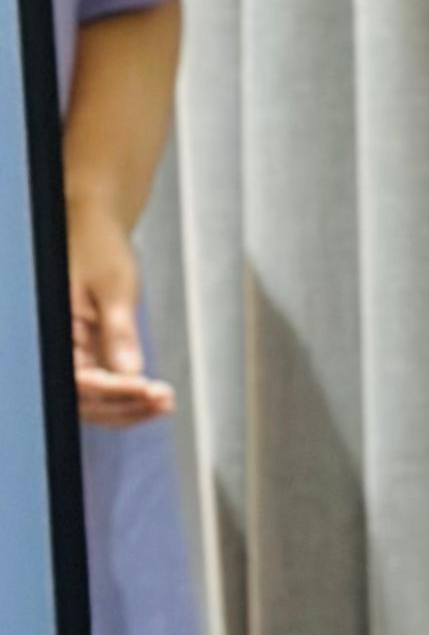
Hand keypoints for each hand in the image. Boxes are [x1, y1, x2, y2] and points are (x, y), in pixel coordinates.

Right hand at [65, 195, 174, 424]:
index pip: (80, 380)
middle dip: (125, 406)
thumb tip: (130, 372)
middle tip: (163, 401)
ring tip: (165, 403)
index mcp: (57, 329)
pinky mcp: (88, 352)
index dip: (115, 391)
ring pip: (95, 400)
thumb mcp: (114, 287)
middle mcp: (61, 345)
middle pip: (86, 400)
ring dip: (129, 407)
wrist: (95, 227)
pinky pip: (103, 385)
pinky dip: (128, 395)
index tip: (149, 389)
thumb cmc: (97, 246)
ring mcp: (75, 351)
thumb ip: (119, 332)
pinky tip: (154, 396)